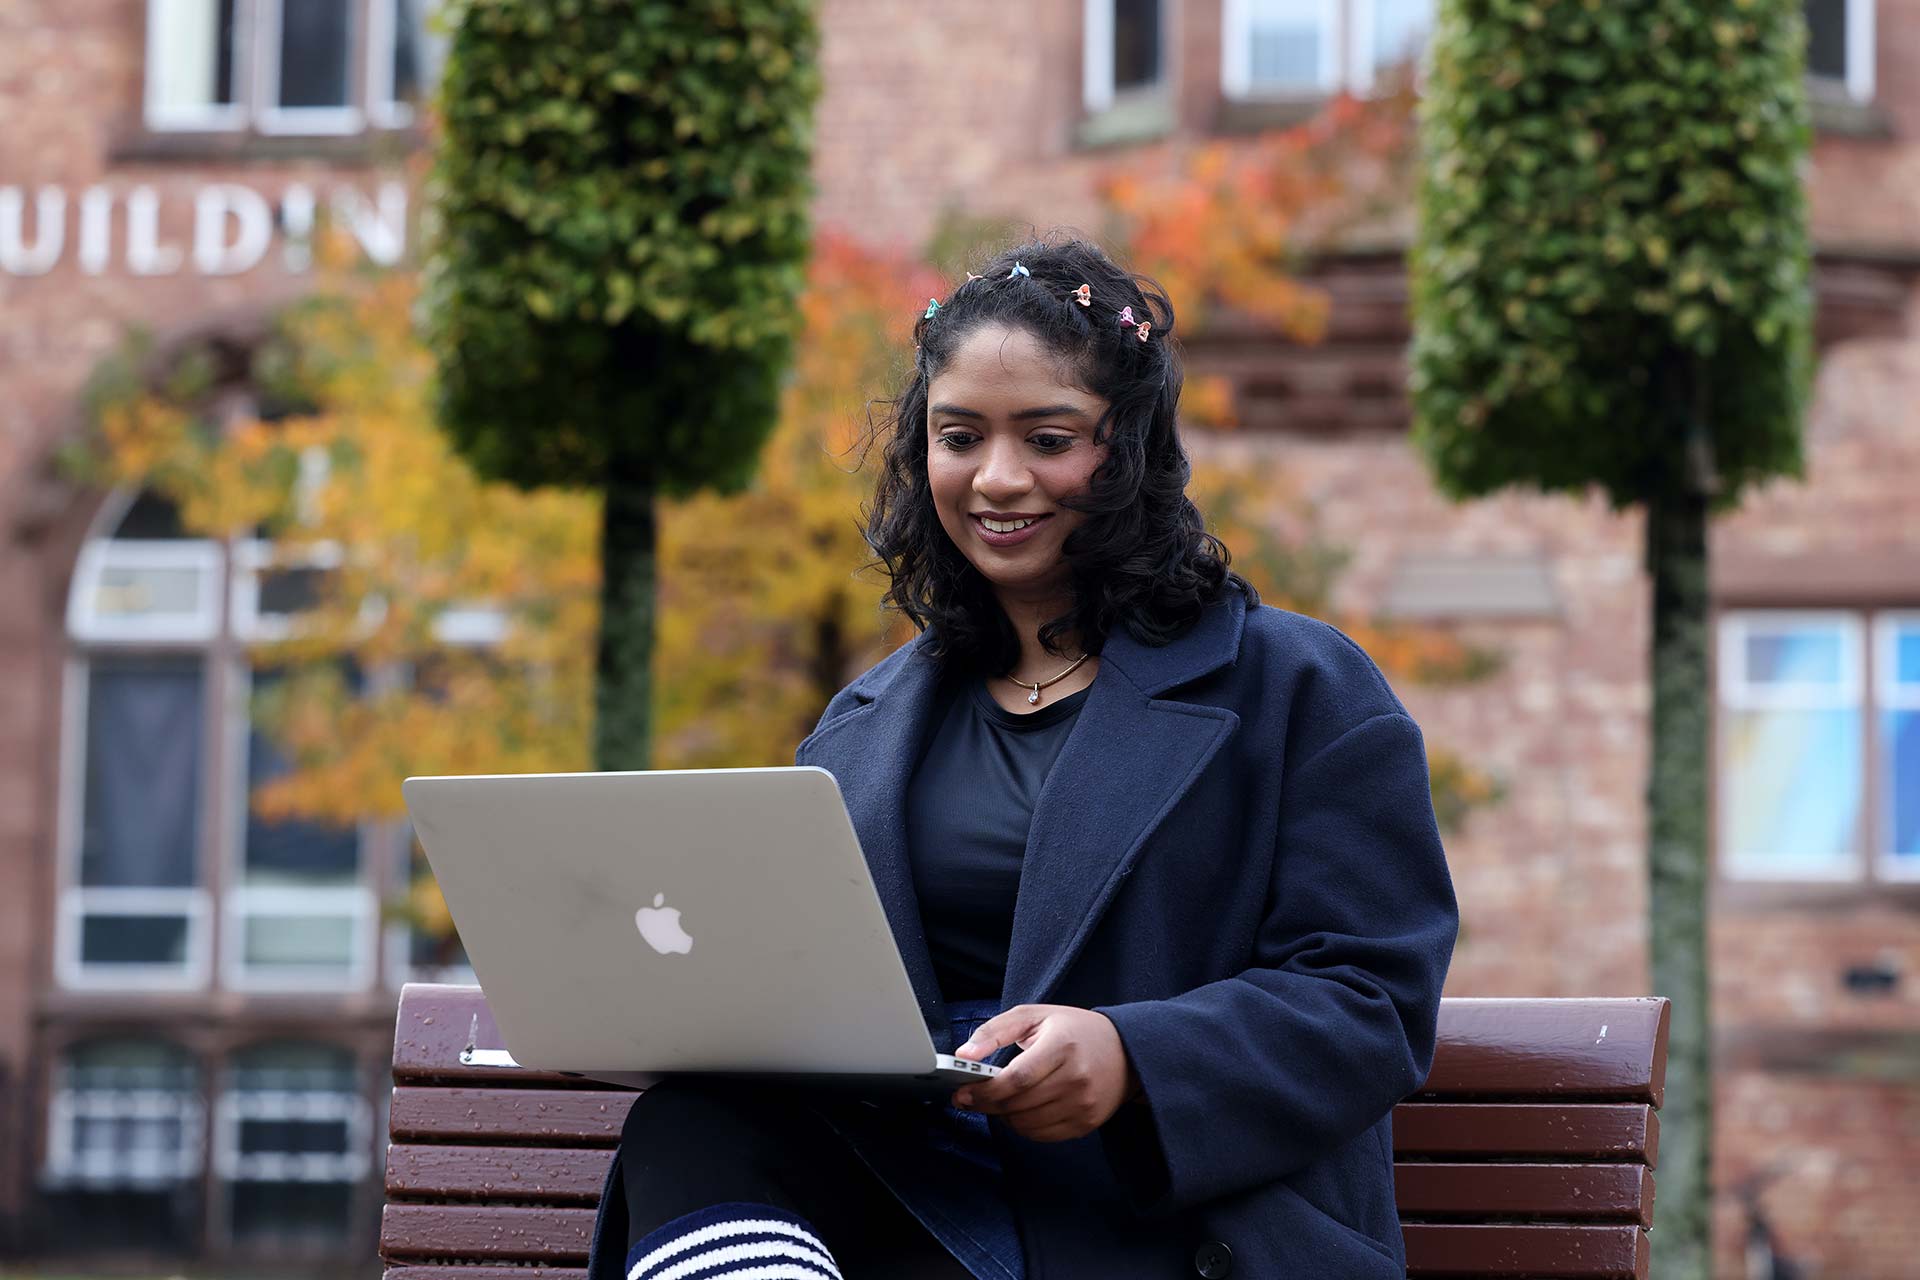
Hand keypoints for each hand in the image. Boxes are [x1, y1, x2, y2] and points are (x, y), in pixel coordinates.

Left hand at [950, 1003, 1140, 1141]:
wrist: (1124, 1050)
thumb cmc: (1073, 1031)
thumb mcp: (1034, 1016)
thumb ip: (994, 1031)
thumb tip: (964, 1055)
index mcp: (1062, 1046)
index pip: (1018, 1078)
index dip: (986, 1090)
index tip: (962, 1093)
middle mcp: (1076, 1078)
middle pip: (1018, 1104)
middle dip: (987, 1104)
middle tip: (970, 1098)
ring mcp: (1083, 1104)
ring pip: (1026, 1124)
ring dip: (1003, 1116)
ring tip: (999, 1100)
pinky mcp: (1086, 1123)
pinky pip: (1042, 1135)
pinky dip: (1022, 1127)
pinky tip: (1019, 1110)